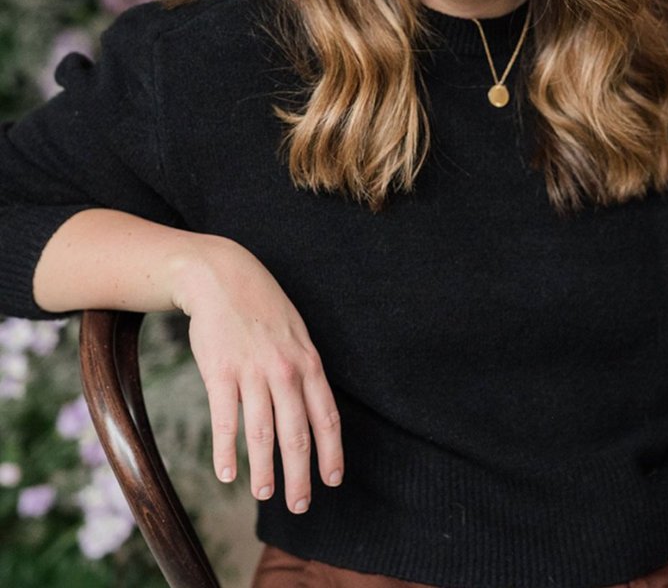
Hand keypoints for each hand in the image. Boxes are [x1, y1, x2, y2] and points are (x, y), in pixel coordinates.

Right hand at [171, 235, 342, 512]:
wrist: (222, 277)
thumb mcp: (296, 333)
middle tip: (300, 505)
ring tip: (264, 494)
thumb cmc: (262, 308)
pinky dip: (226, 452)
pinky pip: (225, 421)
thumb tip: (314, 410)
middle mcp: (284, 370)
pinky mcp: (220, 373)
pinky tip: (227, 474)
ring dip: (264, 471)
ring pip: (262, 434)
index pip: (326, 416)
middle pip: (297, 434)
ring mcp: (252, 372)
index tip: (333, 480)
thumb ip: (304, 370)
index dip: (331, 452)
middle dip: (300, 475)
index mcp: (307, 362)